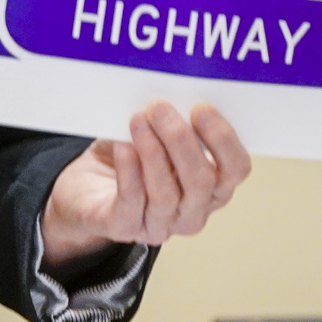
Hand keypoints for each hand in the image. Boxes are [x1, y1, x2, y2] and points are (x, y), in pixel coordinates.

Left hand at [40, 101, 250, 268]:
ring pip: (167, 194)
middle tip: (159, 107)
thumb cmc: (129, 156)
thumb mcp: (156, 135)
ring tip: (137, 120)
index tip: (200, 108)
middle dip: (181, 140)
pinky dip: (129, 171)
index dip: (223, 140)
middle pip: (201, 182)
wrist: (86, 188)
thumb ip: (171, 121)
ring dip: (152, 151)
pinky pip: (131, 202)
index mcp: (212, 188)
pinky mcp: (125, 228)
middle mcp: (193, 212)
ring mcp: (161, 225)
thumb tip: (174, 93)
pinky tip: (123, 147)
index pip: (236, 169)